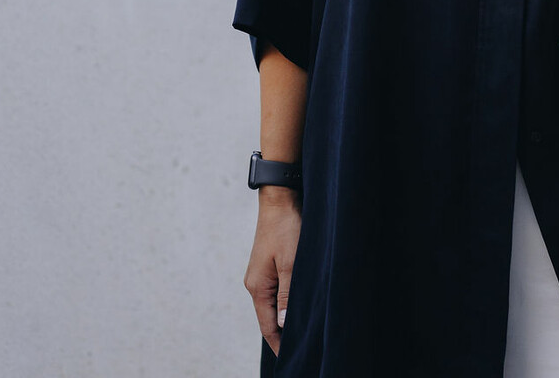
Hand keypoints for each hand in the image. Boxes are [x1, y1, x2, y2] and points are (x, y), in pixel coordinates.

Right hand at [244, 193, 300, 354]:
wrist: (280, 199)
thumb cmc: (286, 229)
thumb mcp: (290, 264)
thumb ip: (287, 296)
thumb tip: (284, 325)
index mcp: (257, 287)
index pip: (267, 326)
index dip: (280, 344)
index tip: (293, 358)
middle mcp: (255, 284)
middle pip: (268, 318)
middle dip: (283, 335)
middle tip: (303, 348)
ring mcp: (260, 275)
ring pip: (273, 305)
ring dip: (285, 319)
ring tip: (303, 333)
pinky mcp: (268, 266)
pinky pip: (276, 292)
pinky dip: (286, 304)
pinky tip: (298, 307)